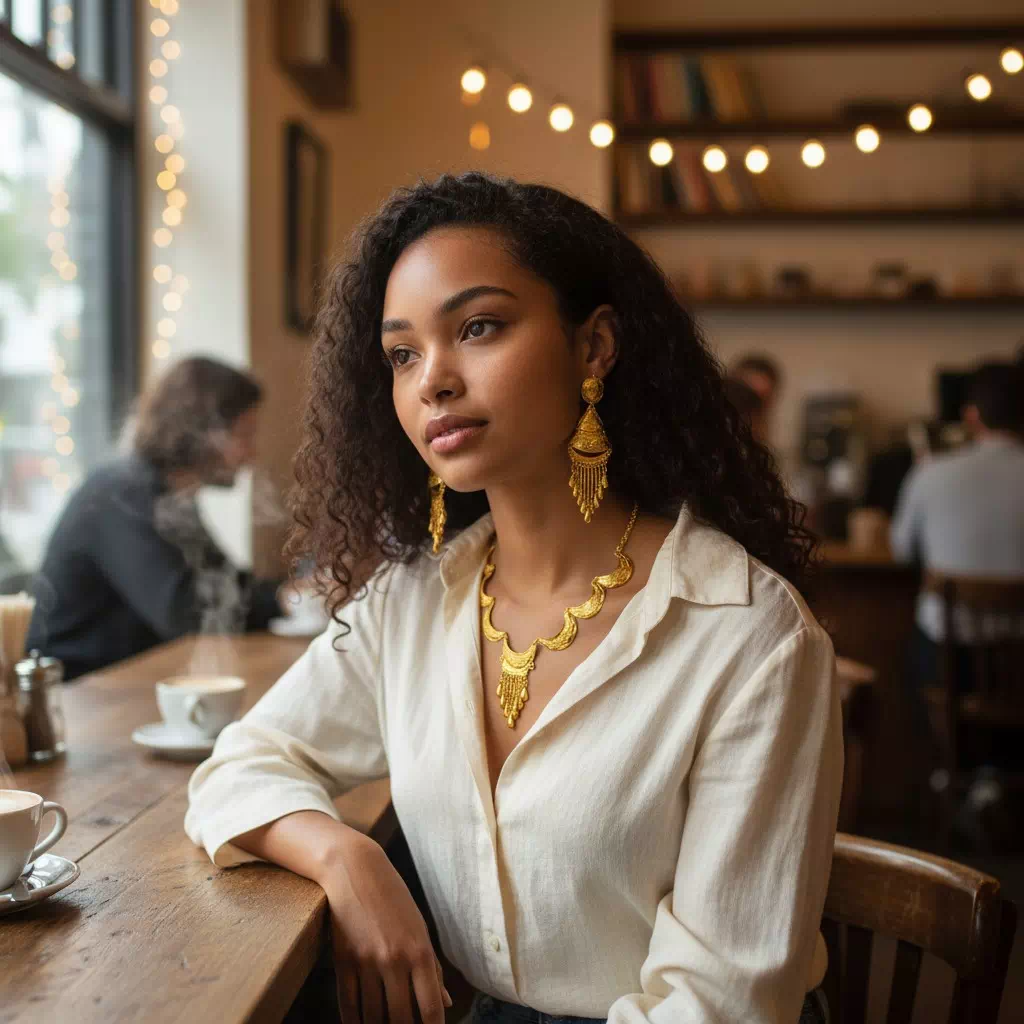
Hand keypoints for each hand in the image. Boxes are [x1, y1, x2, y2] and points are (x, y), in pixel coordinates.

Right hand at [318, 831, 451, 1022]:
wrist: (356, 870)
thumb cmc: (394, 899)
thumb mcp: (419, 928)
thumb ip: (433, 968)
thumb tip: (446, 1004)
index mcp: (420, 951)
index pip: (431, 1006)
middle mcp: (395, 960)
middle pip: (401, 1020)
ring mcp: (367, 962)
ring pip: (373, 1017)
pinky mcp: (343, 961)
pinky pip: (348, 1006)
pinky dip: (353, 1022)